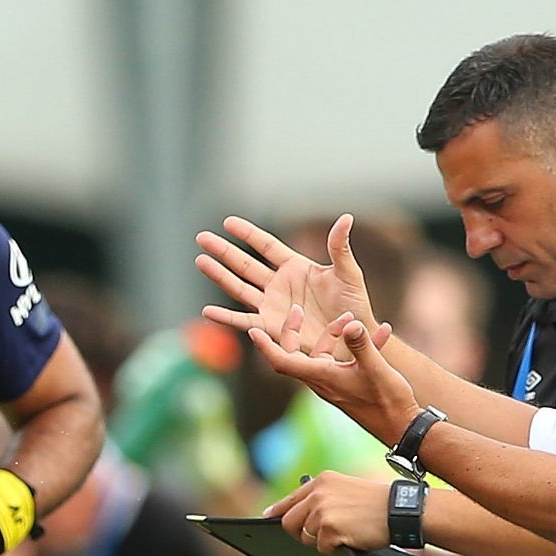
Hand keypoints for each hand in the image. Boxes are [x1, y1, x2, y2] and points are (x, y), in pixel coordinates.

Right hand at [196, 214, 375, 354]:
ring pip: (239, 287)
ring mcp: (272, 306)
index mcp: (295, 267)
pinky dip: (226, 318)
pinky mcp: (271, 327)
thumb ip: (339, 247)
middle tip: (201, 238)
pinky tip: (208, 311)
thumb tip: (345, 217)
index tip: (227, 222)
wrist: (353, 338)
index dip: (247, 234)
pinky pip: (245, 321)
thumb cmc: (355, 306)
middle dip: (223, 251)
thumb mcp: (348, 274)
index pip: (266, 246)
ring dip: (219, 275)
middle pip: (245, 264)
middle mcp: (279, 285)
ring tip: (200, 261)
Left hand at [247, 311, 417, 445]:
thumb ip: (362, 345)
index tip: (252, 330)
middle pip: (295, 354)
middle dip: (293, 330)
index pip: (283, 362)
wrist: (405, 428)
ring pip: (322, 353)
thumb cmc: (388, 402)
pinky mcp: (348, 384)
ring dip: (335, 333)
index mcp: (322, 377)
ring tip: (354, 318)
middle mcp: (323, 381)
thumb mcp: (376, 369)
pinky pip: (344, 360)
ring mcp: (334, 383)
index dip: (266, 346)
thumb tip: (350, 325)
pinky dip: (357, 345)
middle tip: (297, 310)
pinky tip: (382, 333)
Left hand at [265, 470, 394, 553]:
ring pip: (306, 537)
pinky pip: (322, 548)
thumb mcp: (345, 488)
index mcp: (321, 481)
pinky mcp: (330, 529)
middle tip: (318, 537)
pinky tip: (351, 537)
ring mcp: (322, 511)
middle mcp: (318, 493)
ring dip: (323, 541)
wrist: (398, 509)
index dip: (277, 510)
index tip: (267, 516)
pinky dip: (335, 548)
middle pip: (290, 523)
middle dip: (300, 533)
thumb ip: (322, 496)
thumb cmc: (376, 502)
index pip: (290, 499)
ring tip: (345, 531)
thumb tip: (300, 513)